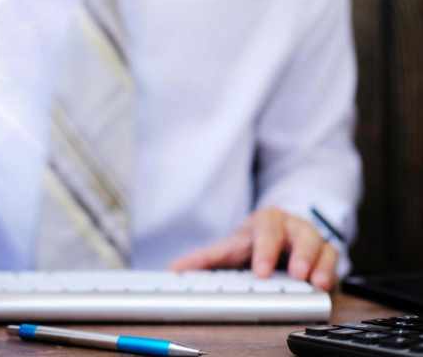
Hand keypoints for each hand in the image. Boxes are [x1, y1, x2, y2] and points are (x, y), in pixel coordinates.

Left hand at [168, 208, 337, 290]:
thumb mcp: (229, 247)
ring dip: (322, 264)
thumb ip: (204, 259)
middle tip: (298, 274)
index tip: (262, 270)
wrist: (275, 235)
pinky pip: (334, 262)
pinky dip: (332, 273)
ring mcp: (312, 241)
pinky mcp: (325, 258)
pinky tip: (326, 288)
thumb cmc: (252, 241)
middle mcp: (293, 227)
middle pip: (302, 233)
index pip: (267, 229)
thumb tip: (175, 269)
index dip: (266, 248)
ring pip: (324, 245)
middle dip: (301, 254)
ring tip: (317, 283)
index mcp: (267, 221)